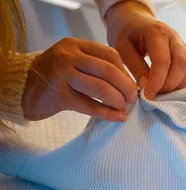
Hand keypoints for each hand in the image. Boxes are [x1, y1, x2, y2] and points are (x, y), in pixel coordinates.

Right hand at [22, 37, 136, 121]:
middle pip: (109, 71)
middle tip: (131, 98)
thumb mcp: (72, 60)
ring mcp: (62, 75)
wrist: (22, 88)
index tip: (130, 84)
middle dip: (126, 87)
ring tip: (124, 107)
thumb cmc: (54, 76)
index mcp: (75, 45)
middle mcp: (68, 57)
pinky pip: (90, 106)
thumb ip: (95, 64)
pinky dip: (108, 113)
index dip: (125, 71)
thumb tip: (128, 81)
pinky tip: (118, 117)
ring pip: (101, 88)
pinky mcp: (59, 96)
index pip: (110, 55)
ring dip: (118, 100)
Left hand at [106, 1, 185, 99]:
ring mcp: (183, 43)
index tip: (148, 95)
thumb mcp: (122, 48)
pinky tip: (170, 84)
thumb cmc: (127, 34)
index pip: (163, 61)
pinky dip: (184, 79)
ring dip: (179, 83)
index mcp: (156, 32)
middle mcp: (174, 36)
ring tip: (162, 90)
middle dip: (170, 84)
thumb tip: (147, 86)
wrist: (135, 20)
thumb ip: (135, 66)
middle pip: (182, 64)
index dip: (157, 81)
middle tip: (156, 93)